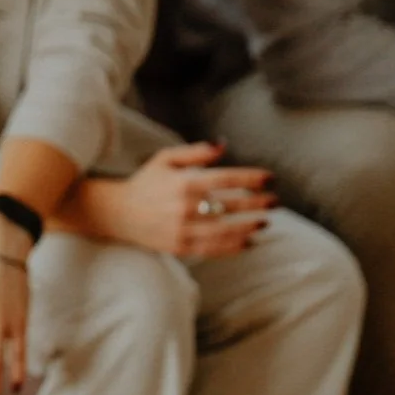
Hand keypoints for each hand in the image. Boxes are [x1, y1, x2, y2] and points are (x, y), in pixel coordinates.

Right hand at [97, 142, 275, 257]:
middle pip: (229, 206)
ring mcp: (183, 230)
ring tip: (265, 223)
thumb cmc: (146, 182)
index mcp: (184, 183)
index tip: (270, 178)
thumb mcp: (166, 159)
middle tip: (275, 202)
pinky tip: (248, 243)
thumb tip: (223, 145)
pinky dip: (232, 247)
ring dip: (248, 228)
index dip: (251, 178)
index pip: (226, 179)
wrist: (119, 213)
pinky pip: (212, 249)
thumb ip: (196, 153)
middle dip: (256, 204)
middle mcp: (185, 208)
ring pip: (224, 231)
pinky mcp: (180, 247)